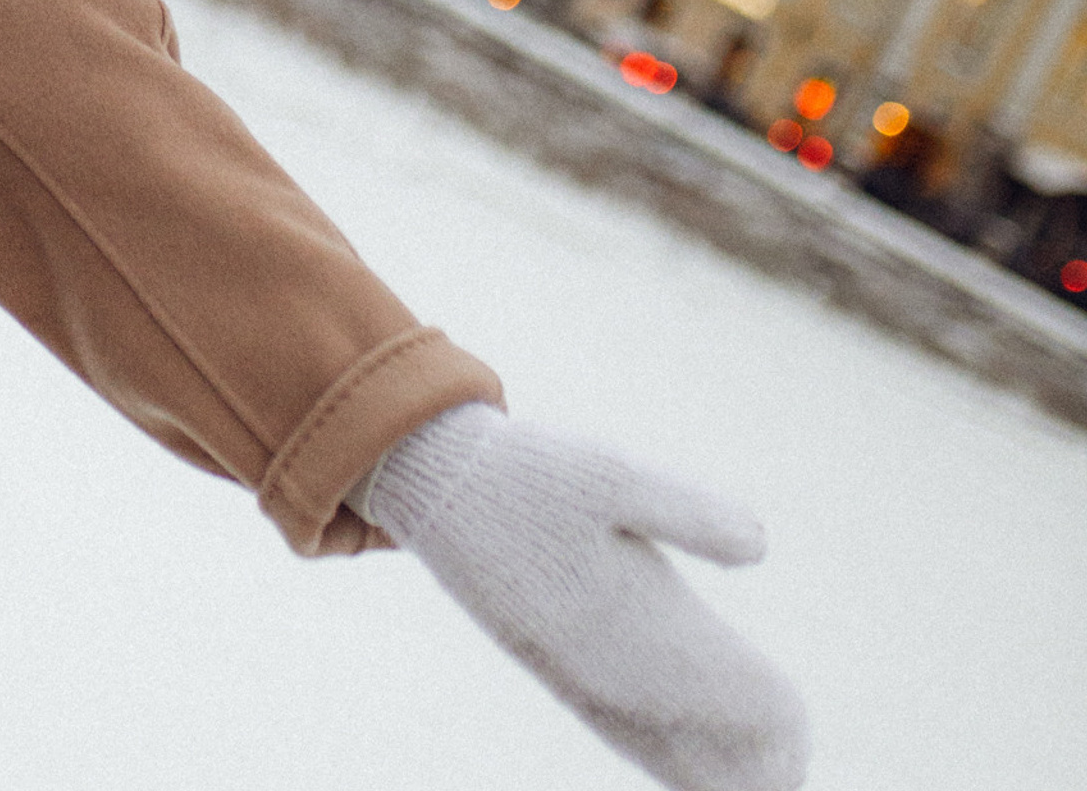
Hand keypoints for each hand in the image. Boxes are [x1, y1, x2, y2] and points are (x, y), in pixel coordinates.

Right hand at [365, 403, 807, 790]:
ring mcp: (572, 671)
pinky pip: (615, 726)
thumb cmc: (525, 471)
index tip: (795, 723)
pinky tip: (674, 761)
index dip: (771, 718)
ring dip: (706, 762)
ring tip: (755, 780)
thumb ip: (689, 510)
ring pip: (654, 742)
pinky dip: (657, 748)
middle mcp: (603, 667)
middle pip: (695, 739)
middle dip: (749, 758)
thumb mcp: (611, 469)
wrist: (432, 478)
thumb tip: (758, 545)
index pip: (724, 699)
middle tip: (788, 763)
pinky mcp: (549, 662)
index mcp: (630, 627)